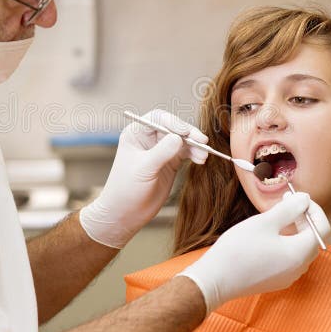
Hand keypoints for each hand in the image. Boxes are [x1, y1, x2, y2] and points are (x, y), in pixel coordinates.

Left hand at [79, 110, 207, 247]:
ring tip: (203, 155)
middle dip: (189, 134)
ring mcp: (161, 150)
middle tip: (202, 141)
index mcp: (137, 133)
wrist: (126, 213)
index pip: (158, 118)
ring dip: (194, 146)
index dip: (174, 122)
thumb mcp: (144, 169)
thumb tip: (179, 138)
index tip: (186, 132)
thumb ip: (161, 152)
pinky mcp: (170, 162)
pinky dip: (194, 155)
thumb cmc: (126, 189)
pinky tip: (201, 160)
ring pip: (182, 141)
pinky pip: (186, 153)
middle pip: (173, 127)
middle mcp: (149, 139)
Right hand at [177, 192, 330, 312]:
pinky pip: (290, 258)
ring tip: (277, 215)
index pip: (322, 228)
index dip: (314, 209)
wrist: (215, 280)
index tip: (298, 198)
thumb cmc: (238, 249)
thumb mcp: (264, 222)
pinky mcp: (276, 280)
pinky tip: (269, 234)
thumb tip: (305, 199)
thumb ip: (289, 209)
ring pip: (301, 248)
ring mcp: (288, 276)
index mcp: (300, 253)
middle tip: (287, 201)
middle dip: (304, 217)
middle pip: (313, 238)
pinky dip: (286, 242)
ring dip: (295, 229)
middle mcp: (299, 268)